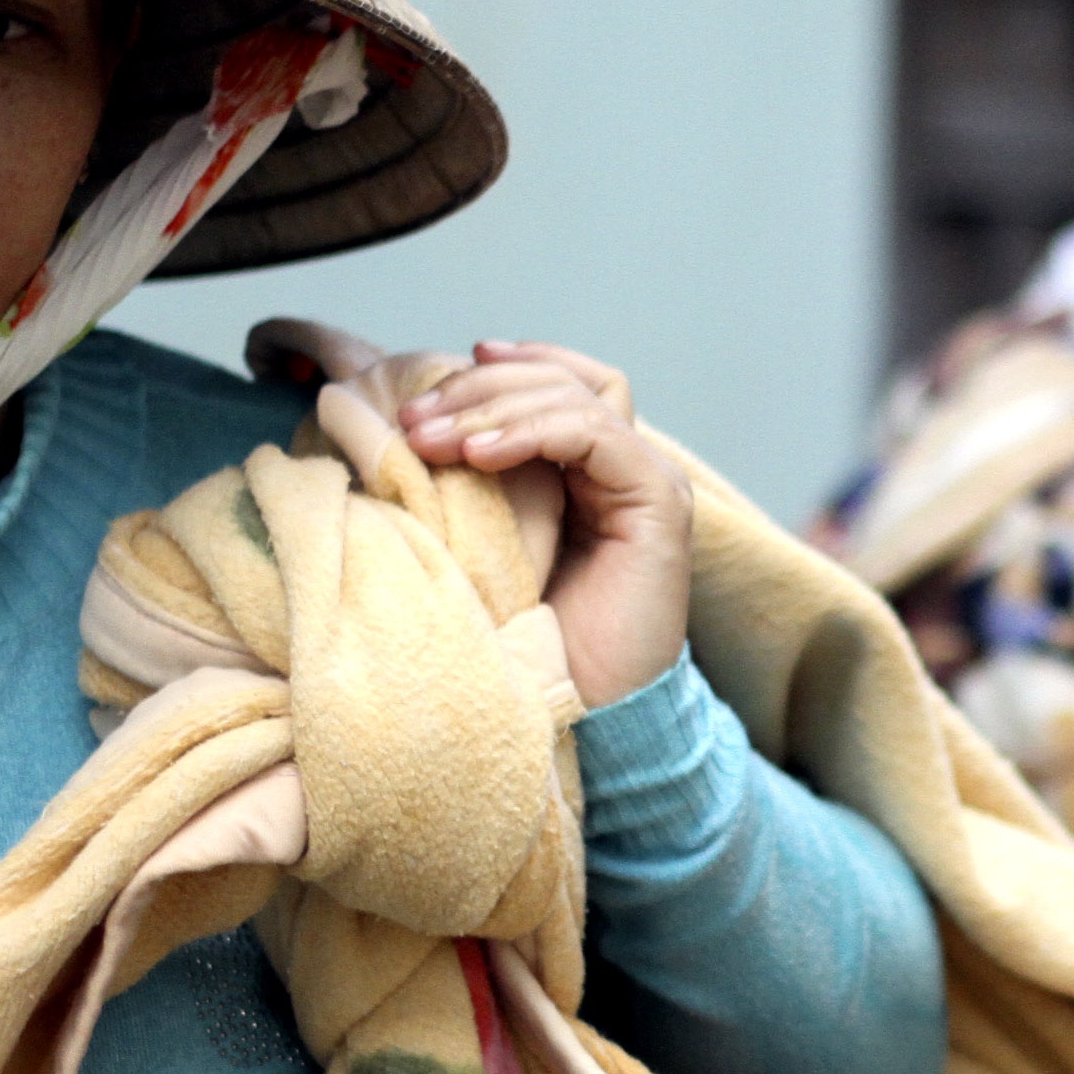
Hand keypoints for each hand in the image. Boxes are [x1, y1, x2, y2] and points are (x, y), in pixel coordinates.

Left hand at [400, 341, 692, 708]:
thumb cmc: (528, 642)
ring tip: (431, 438)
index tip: (449, 364)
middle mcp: (624, 469)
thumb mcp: (488, 545)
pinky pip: (596, 435)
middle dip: (480, 389)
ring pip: (577, 399)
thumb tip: (416, 429)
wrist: (578, 710)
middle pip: (562, 382)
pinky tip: (478, 455)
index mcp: (589, 474)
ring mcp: (647, 481)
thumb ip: (476, 485)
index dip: (511, 364)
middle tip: (415, 417)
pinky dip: (532, 432)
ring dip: (494, 407)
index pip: (564, 383)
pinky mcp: (658, 502)